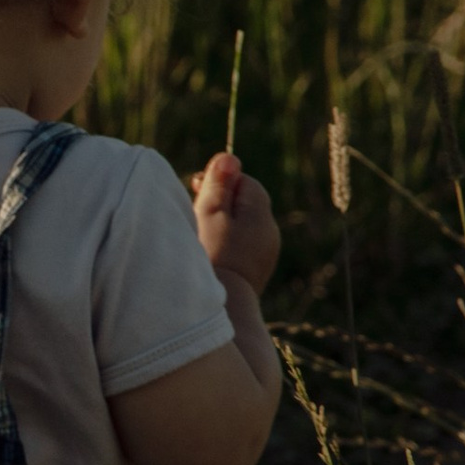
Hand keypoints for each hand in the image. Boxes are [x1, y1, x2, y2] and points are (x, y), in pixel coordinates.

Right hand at [193, 151, 278, 294]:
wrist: (221, 308)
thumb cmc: (211, 256)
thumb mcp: (210, 213)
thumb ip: (219, 184)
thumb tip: (230, 157)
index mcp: (261, 214)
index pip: (245, 181)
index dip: (220, 181)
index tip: (196, 188)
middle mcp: (270, 232)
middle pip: (245, 203)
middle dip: (220, 202)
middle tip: (195, 210)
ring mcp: (266, 253)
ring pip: (243, 224)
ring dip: (222, 223)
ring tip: (200, 233)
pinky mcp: (256, 270)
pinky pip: (243, 245)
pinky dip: (227, 242)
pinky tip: (210, 252)